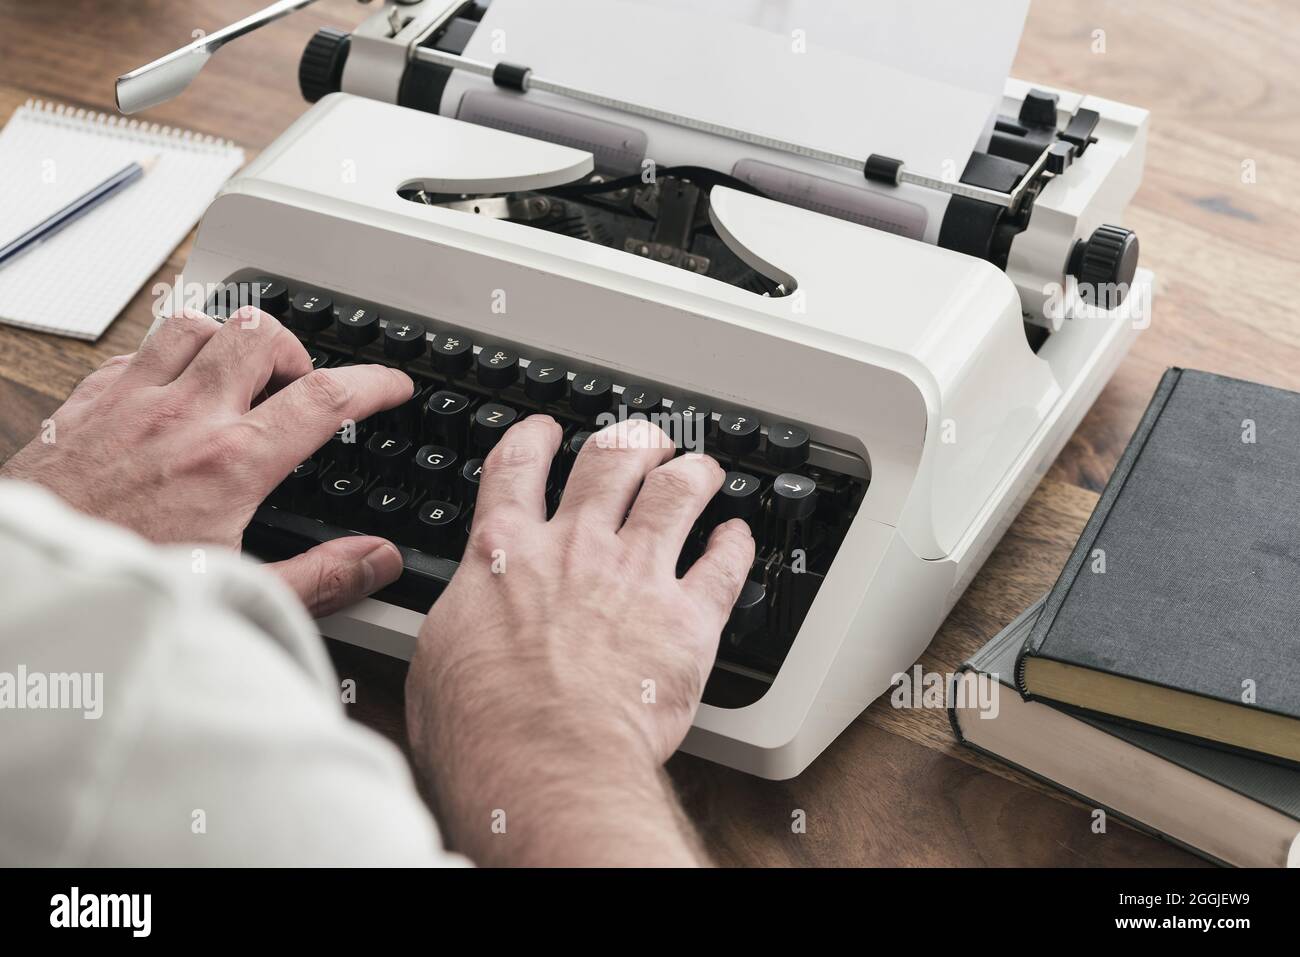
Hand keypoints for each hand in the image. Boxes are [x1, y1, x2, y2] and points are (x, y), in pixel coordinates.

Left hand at [1, 309, 413, 615]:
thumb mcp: (235, 596)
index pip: (324, 398)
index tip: (392, 386)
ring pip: (198, 324)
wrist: (31, 582)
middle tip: (300, 386)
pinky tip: (174, 388)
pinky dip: (169, 355)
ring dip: (229, 341)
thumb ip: (320, 577)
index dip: (373, 383)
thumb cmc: (121, 589)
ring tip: (240, 375)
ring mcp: (131, 403)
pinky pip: (139, 348)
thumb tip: (378, 561)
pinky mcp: (87, 402)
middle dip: (295, 352)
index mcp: (230, 465)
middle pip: (260, 335)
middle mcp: (183, 419)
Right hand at [407, 416, 753, 865]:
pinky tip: (738, 538)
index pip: (516, 468)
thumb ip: (463, 621)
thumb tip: (464, 628)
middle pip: (610, 461)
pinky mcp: (688, 618)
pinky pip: (725, 565)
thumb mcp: (437, 658)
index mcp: (504, 553)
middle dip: (632, 441)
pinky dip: (736, 545)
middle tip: (644, 441)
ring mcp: (636, 575)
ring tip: (701, 471)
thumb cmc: (482, 727)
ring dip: (692, 473)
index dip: (533, 439)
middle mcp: (574, 548)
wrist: (543, 761)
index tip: (545, 432)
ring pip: (675, 492)